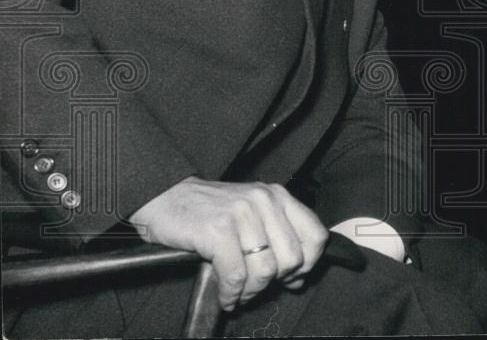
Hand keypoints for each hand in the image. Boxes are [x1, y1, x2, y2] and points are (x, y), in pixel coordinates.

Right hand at [129, 177, 328, 310]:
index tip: (292, 277)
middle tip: (257, 285)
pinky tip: (226, 296)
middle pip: (292, 258)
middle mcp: (264, 200)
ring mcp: (242, 213)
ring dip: (251, 291)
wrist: (165, 196)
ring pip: (265, 270)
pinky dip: (231, 294)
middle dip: (276, 281)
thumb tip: (299, 278)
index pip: (315, 236)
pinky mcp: (218, 230)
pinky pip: (236, 276)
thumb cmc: (209, 211)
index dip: (307, 264)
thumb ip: (278, 238)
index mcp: (278, 196)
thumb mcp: (253, 214)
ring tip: (239, 292)